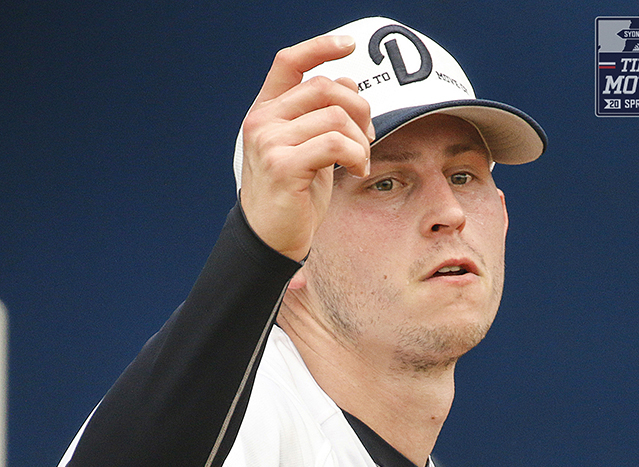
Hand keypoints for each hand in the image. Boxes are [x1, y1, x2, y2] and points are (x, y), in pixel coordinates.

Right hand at [239, 34, 373, 260]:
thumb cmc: (293, 198)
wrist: (272, 241)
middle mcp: (262, 121)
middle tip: (369, 140)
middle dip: (359, 110)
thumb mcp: (309, 151)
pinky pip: (336, 144)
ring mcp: (268, 142)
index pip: (289, 62)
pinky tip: (355, 172)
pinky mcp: (282, 165)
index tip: (349, 45)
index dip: (320, 47)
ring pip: (336, 117)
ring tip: (361, 163)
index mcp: (265, 112)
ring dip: (361, 141)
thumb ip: (322, 116)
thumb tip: (349, 81)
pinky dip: (357, 156)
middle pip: (325, 88)